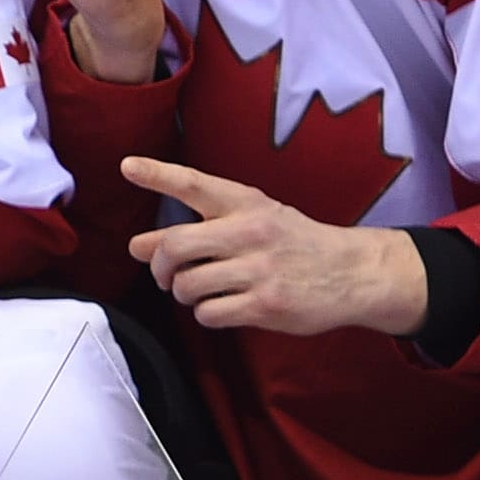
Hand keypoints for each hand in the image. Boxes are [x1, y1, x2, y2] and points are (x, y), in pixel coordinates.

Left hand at [122, 156, 429, 334]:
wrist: (351, 272)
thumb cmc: (294, 243)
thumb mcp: (254, 220)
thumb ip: (198, 229)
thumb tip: (139, 246)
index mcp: (246, 203)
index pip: (195, 184)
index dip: (158, 174)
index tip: (128, 166)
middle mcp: (250, 231)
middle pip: (175, 245)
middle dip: (159, 265)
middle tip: (164, 274)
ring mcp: (259, 269)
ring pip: (187, 285)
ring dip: (184, 293)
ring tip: (202, 290)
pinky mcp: (266, 305)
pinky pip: (209, 313)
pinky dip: (207, 314)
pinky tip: (223, 306)